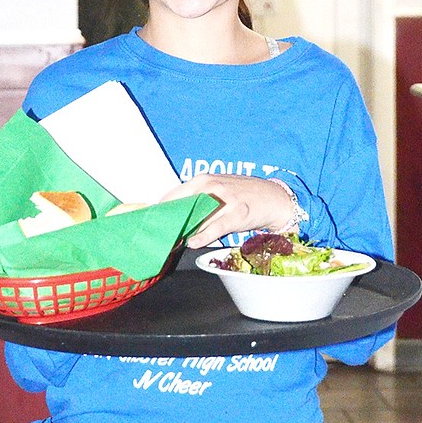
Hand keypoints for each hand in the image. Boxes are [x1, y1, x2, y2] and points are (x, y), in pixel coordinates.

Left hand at [160, 175, 295, 247]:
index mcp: (203, 180)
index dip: (159, 211)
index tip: (148, 223)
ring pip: (196, 216)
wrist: (273, 198)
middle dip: (167, 221)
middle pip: (180, 205)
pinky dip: (203, 236)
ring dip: (181, 230)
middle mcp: (212, 186)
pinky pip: (216, 226)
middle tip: (154, 236)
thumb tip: (172, 218)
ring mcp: (225, 199)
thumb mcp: (216, 191)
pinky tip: (192, 242)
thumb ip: (195, 201)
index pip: (173, 195)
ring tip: (169, 242)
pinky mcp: (238, 213)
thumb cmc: (241, 196)